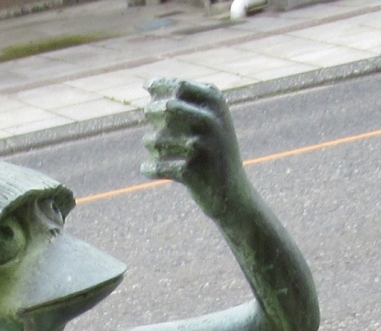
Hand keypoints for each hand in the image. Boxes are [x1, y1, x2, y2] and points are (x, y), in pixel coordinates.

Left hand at [143, 79, 247, 216]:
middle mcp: (212, 122)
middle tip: (148, 115)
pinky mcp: (192, 173)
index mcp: (217, 105)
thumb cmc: (212, 153)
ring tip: (151, 146)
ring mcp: (203, 147)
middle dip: (152, 111)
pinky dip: (149, 168)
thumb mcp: (206, 122)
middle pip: (167, 107)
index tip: (147, 87)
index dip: (159, 85)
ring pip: (158, 138)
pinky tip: (147, 169)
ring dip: (149, 142)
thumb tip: (147, 84)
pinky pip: (158, 167)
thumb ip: (181, 101)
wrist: (233, 195)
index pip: (179, 85)